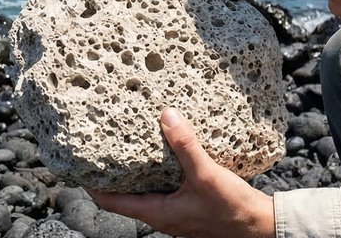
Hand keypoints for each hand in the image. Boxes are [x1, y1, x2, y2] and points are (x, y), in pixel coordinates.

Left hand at [85, 108, 273, 237]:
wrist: (262, 228)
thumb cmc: (233, 210)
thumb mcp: (207, 175)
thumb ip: (186, 146)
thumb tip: (166, 115)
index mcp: (157, 213)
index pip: (110, 201)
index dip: (90, 184)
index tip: (77, 162)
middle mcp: (162, 215)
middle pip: (124, 195)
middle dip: (111, 172)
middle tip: (98, 145)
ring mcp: (175, 211)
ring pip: (144, 190)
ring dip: (134, 170)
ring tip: (125, 143)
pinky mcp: (189, 204)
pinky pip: (163, 186)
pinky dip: (156, 170)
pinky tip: (163, 151)